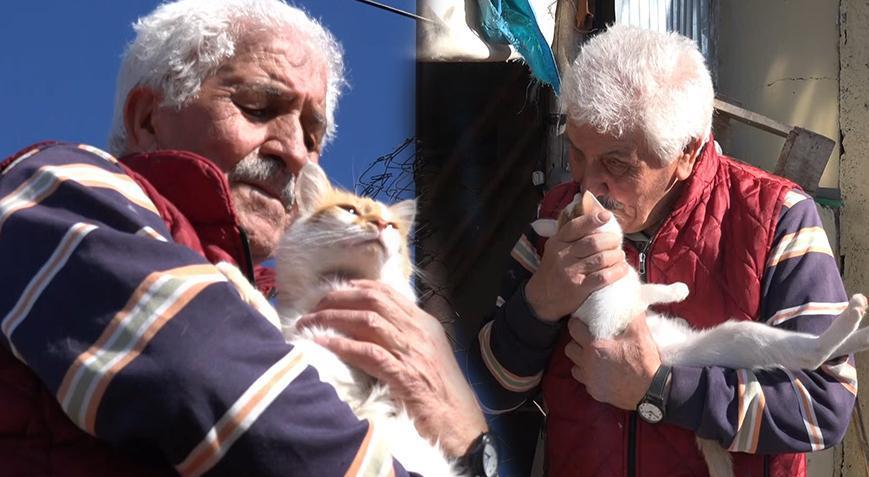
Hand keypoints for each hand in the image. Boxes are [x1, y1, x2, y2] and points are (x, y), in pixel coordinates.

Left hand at [297, 280, 486, 457]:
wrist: (461, 425)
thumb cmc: (443, 394)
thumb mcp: (428, 356)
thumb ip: (406, 339)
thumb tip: (374, 329)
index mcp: (425, 324)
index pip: (388, 293)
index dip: (357, 288)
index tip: (334, 291)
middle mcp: (419, 332)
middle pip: (373, 301)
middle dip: (338, 299)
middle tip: (314, 306)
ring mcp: (412, 352)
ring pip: (367, 321)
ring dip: (333, 319)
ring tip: (310, 323)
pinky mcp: (404, 375)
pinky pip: (367, 353)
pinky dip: (342, 346)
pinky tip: (323, 344)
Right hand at [525, 210, 627, 320]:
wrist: (542, 297)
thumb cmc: (554, 270)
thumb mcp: (555, 249)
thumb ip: (572, 237)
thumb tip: (597, 220)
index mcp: (557, 242)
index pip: (575, 227)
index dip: (592, 220)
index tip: (607, 216)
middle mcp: (563, 255)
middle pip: (593, 242)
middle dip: (611, 240)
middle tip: (617, 241)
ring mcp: (571, 272)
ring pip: (601, 258)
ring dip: (616, 255)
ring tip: (620, 255)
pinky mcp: (579, 288)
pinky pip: (603, 277)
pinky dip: (616, 271)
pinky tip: (622, 268)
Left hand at [564, 313, 660, 409]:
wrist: (651, 391)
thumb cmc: (644, 361)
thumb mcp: (640, 333)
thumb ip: (631, 315)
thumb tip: (629, 301)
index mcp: (595, 346)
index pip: (573, 329)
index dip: (577, 323)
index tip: (583, 323)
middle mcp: (587, 363)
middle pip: (569, 347)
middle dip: (576, 342)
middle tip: (587, 340)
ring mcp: (589, 379)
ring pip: (574, 365)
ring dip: (580, 359)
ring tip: (592, 356)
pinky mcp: (594, 392)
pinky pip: (584, 381)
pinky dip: (588, 375)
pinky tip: (599, 372)